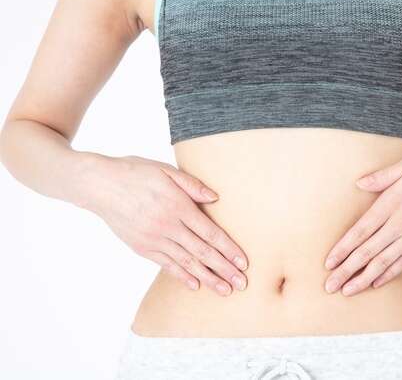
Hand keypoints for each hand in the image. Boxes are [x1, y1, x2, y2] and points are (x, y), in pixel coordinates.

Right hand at [78, 154, 248, 294]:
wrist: (98, 185)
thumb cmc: (134, 173)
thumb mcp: (165, 170)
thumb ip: (192, 185)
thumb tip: (216, 198)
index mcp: (178, 206)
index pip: (211, 233)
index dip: (229, 250)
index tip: (243, 263)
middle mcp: (168, 226)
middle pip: (202, 252)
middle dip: (224, 270)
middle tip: (241, 284)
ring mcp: (153, 239)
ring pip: (186, 263)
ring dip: (207, 278)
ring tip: (224, 291)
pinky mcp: (141, 247)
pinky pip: (166, 264)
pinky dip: (181, 276)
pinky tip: (195, 285)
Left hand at [323, 151, 401, 295]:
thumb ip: (382, 176)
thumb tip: (359, 184)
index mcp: (392, 202)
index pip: (360, 231)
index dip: (343, 249)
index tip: (328, 262)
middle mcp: (401, 223)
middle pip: (368, 251)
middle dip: (346, 270)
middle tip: (330, 285)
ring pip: (384, 262)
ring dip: (363, 278)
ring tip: (347, 291)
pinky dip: (388, 274)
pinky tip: (376, 283)